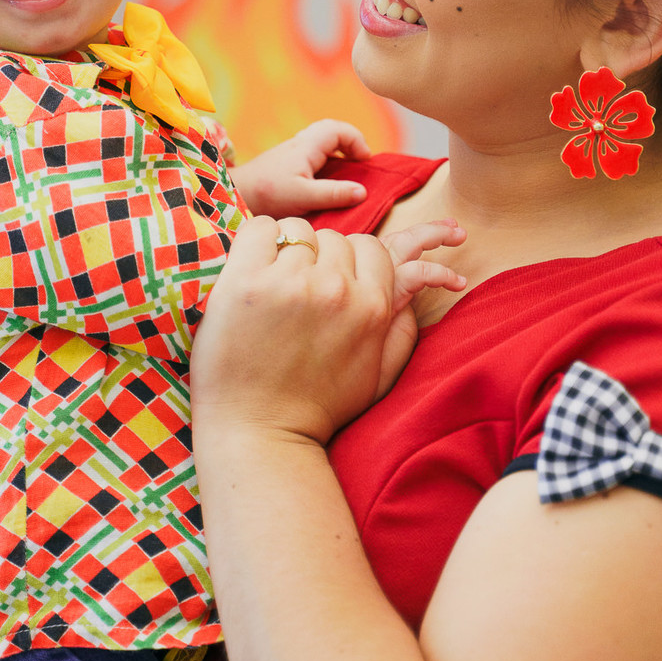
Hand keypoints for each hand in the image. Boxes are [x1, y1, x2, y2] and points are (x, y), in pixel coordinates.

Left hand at [189, 217, 465, 446]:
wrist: (260, 432)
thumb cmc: (318, 406)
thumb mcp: (378, 373)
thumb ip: (402, 328)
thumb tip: (415, 286)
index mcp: (371, 306)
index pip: (370, 246)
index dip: (350, 262)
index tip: (331, 285)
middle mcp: (336, 288)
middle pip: (333, 238)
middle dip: (319, 259)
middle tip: (299, 295)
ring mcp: (290, 282)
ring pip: (297, 232)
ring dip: (286, 253)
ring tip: (273, 291)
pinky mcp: (246, 280)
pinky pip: (260, 228)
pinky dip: (257, 242)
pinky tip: (252, 273)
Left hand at [231, 119, 370, 216]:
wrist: (237, 194)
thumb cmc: (268, 193)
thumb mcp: (304, 196)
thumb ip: (334, 194)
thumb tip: (363, 191)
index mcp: (307, 145)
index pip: (339, 129)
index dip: (357, 141)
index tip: (364, 162)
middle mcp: (300, 144)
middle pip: (332, 131)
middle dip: (350, 143)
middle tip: (360, 164)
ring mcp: (293, 152)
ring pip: (323, 142)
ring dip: (339, 153)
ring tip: (347, 174)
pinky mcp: (287, 163)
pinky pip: (314, 154)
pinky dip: (327, 162)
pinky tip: (327, 182)